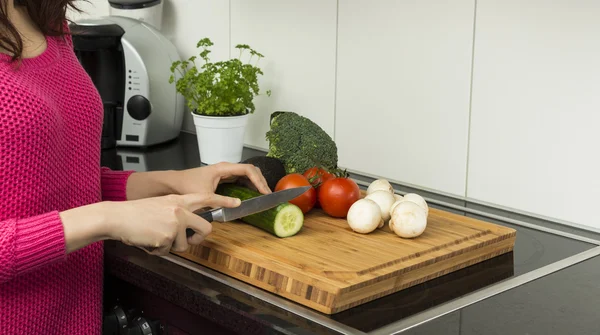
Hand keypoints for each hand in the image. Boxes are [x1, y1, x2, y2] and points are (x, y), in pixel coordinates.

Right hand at [60, 192, 240, 254]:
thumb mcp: (160, 206)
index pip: (206, 198)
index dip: (223, 201)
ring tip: (154, 236)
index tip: (238, 203)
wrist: (116, 217)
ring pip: (184, 245)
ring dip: (170, 246)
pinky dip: (157, 250)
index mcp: (178, 200)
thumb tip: (186, 229)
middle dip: (198, 239)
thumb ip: (176, 213)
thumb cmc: (134, 214)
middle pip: (205, 229)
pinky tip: (147, 240)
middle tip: (187, 240)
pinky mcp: (167, 236)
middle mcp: (180, 210)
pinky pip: (168, 251)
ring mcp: (175, 223)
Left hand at [170, 162, 271, 195]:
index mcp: (224, 168)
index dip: (259, 180)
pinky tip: (252, 195)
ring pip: (247, 174)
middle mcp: (226, 168)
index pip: (248, 170)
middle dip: (261, 181)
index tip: (264, 192)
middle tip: (268, 194)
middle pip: (250, 170)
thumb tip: (239, 205)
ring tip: (263, 195)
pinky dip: (249, 185)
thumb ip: (222, 201)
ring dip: (256, 183)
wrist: (174, 183)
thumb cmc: (187, 186)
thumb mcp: (205, 196)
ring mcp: (225, 172)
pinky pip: (241, 179)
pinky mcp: (223, 178)